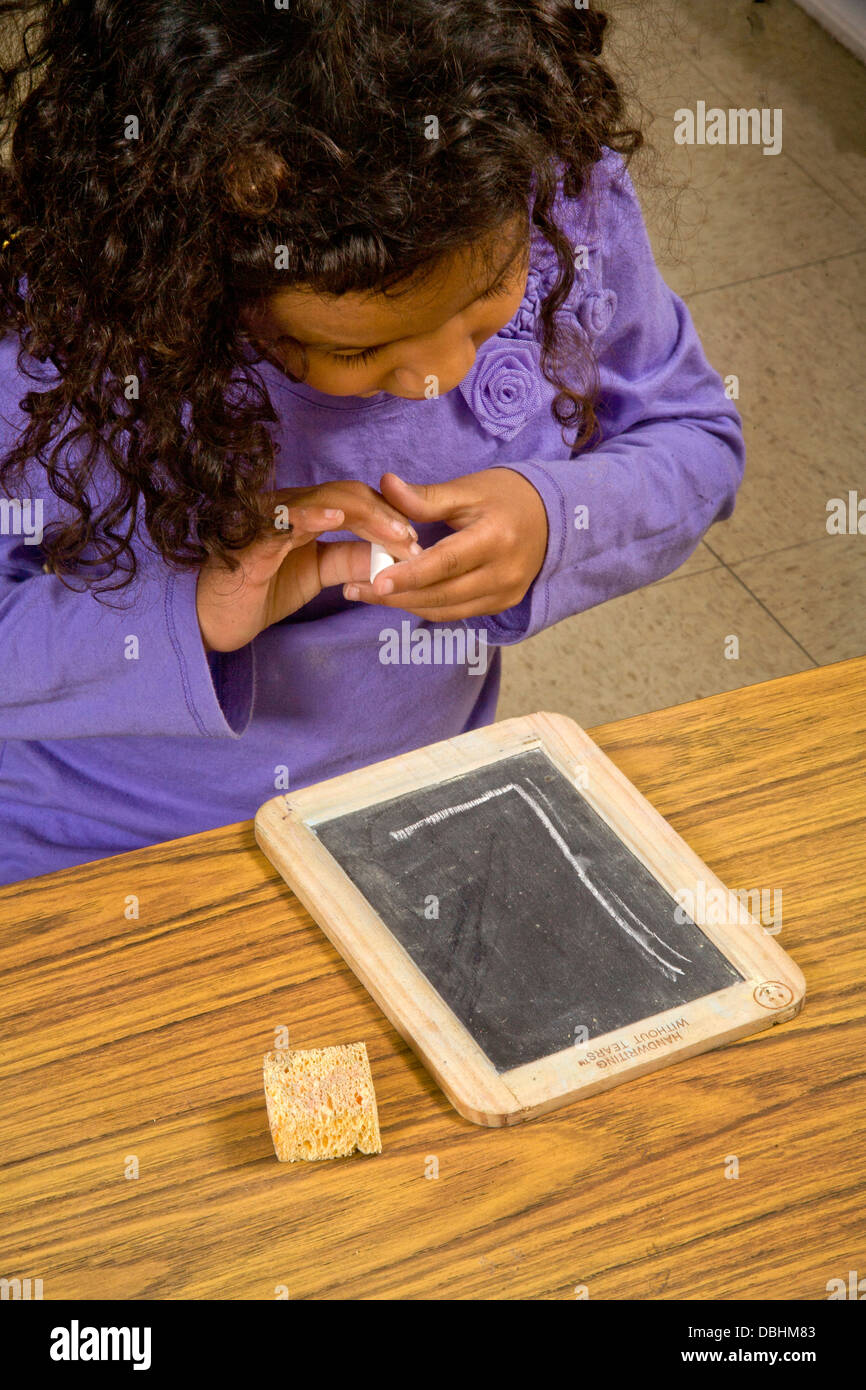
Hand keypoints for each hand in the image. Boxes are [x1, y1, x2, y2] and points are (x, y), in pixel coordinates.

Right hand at [196, 480, 420, 651]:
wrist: (209, 622)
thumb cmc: (256, 592)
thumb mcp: (314, 575)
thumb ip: (348, 560)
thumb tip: (389, 556)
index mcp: (301, 513)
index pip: (354, 500)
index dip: (388, 515)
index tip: (416, 540)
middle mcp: (285, 507)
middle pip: (346, 495)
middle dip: (386, 516)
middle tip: (414, 542)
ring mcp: (265, 520)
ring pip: (323, 501)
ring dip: (365, 516)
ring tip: (395, 534)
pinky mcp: (248, 541)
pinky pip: (282, 522)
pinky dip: (310, 515)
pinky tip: (336, 518)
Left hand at [341, 469, 548, 620]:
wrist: (551, 516)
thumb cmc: (506, 496)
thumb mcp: (468, 489)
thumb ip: (425, 496)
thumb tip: (385, 484)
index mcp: (495, 538)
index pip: (446, 562)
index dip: (409, 574)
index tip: (374, 579)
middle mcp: (503, 573)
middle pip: (442, 594)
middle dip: (395, 595)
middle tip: (355, 589)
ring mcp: (505, 594)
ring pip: (446, 609)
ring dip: (405, 604)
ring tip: (367, 592)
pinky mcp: (501, 604)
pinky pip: (456, 613)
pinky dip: (426, 605)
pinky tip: (399, 595)